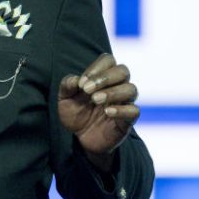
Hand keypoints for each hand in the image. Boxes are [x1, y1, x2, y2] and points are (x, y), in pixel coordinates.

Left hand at [58, 54, 139, 169]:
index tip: (81, 83)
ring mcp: (125, 102)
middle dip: (104, 78)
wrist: (80, 139)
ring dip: (112, 92)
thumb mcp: (65, 99)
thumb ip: (67, 86)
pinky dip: (121, 110)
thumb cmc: (76, 113)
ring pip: (131, 89)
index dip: (96, 67)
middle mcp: (117, 86)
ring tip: (95, 100)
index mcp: (103, 77)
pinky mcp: (128, 120)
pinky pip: (134, 111)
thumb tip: (75, 79)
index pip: (108, 60)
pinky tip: (107, 112)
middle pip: (123, 70)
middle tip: (87, 90)